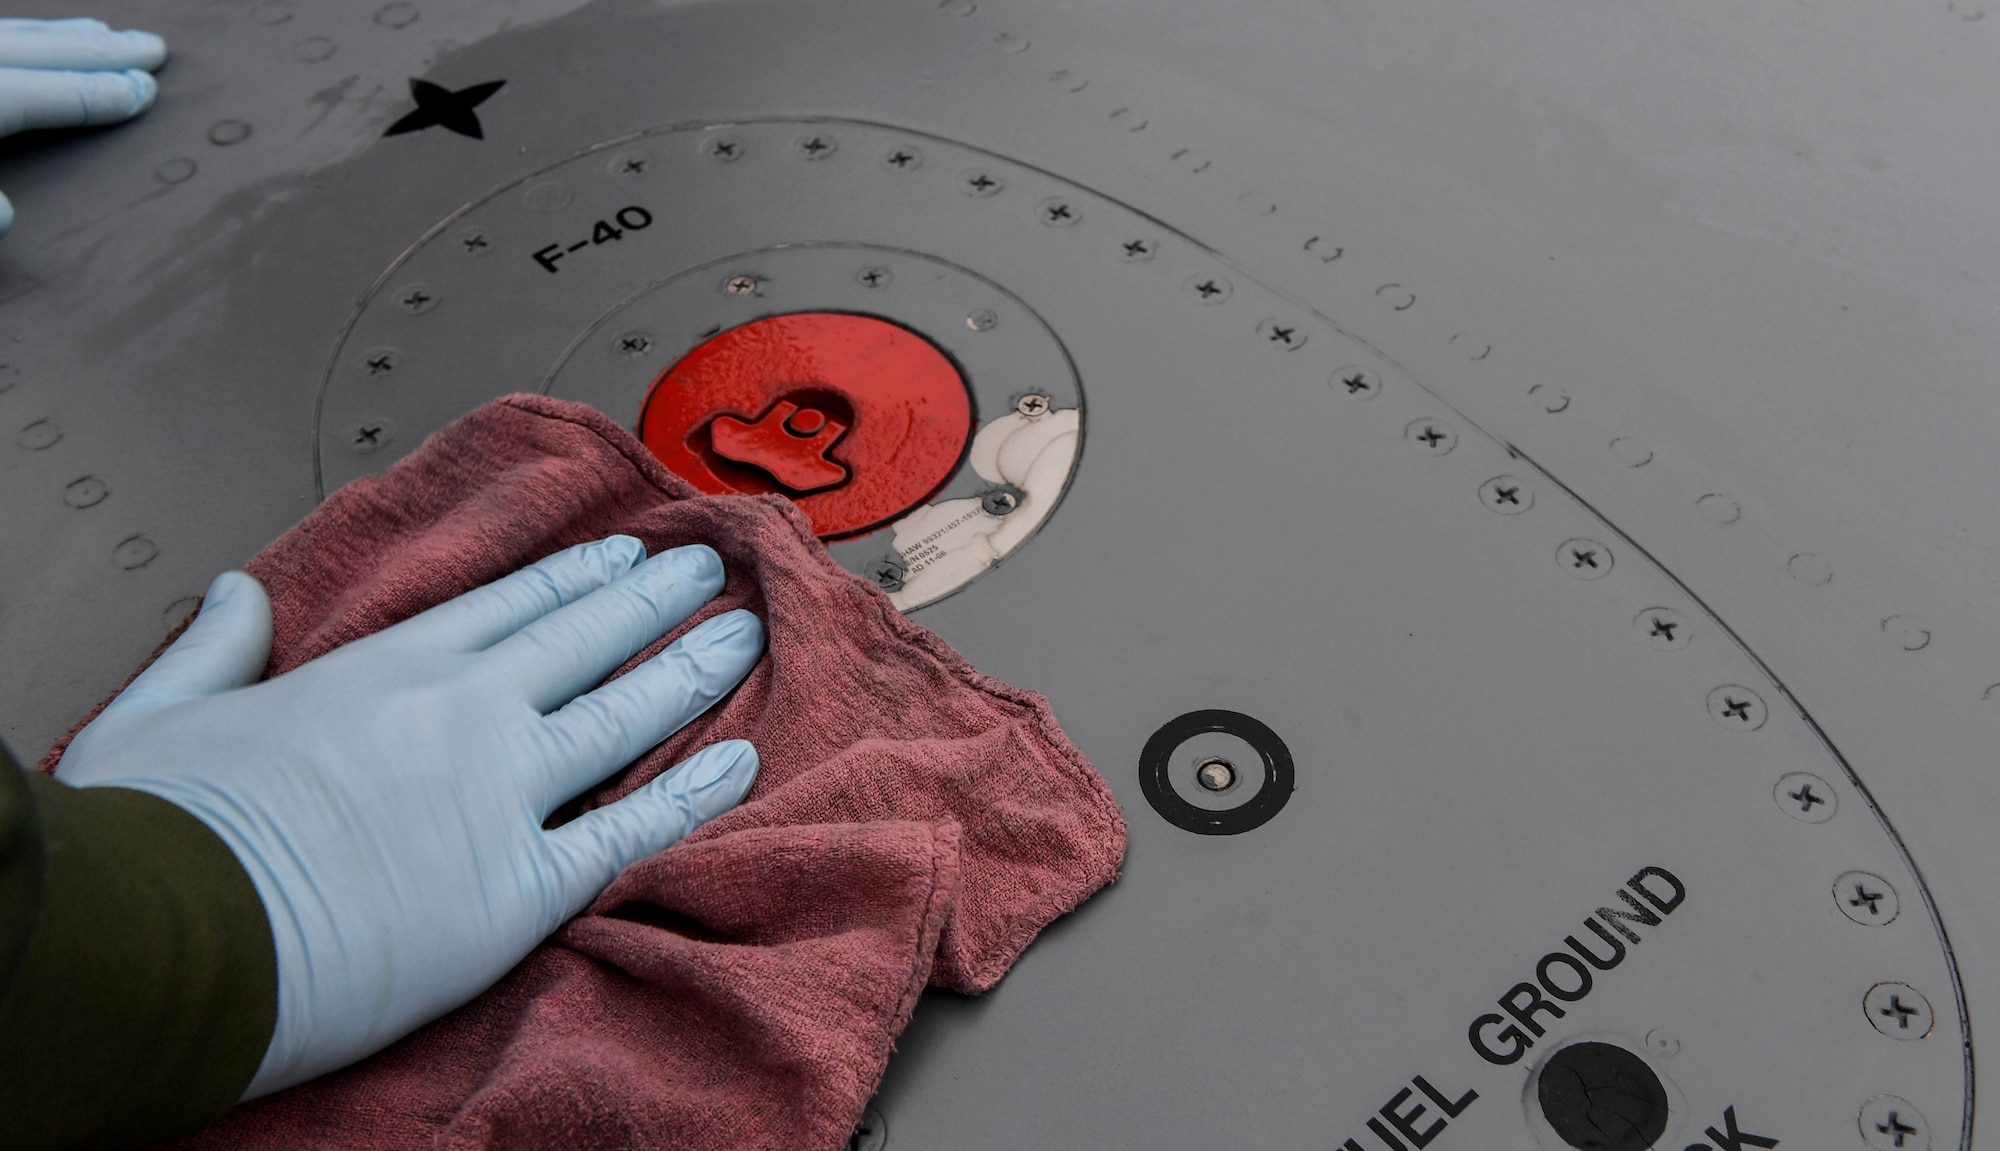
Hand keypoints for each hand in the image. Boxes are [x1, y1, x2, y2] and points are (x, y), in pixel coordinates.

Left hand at [0, 17, 168, 236]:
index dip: (110, 93)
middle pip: (49, 51)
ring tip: (100, 33)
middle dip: (105, 50)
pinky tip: (26, 39)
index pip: (64, 93)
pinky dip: (20, 33)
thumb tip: (7, 218)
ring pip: (16, 32)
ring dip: (63, 35)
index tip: (147, 89)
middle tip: (153, 46)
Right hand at [55, 537, 764, 1095]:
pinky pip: (632, 833)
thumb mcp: (161, 714)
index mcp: (381, 669)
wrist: (172, 943)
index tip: (619, 555)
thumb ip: (213, 646)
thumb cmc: (157, 839)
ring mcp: (499, 795)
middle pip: (581, 641)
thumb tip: (232, 590)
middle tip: (707, 569)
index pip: (503, 607)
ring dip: (692, 672)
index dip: (570, 580)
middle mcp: (458, 713)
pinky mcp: (521, 888)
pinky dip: (694, 797)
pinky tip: (745, 763)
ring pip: (624, 716)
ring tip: (745, 636)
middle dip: (651, 600)